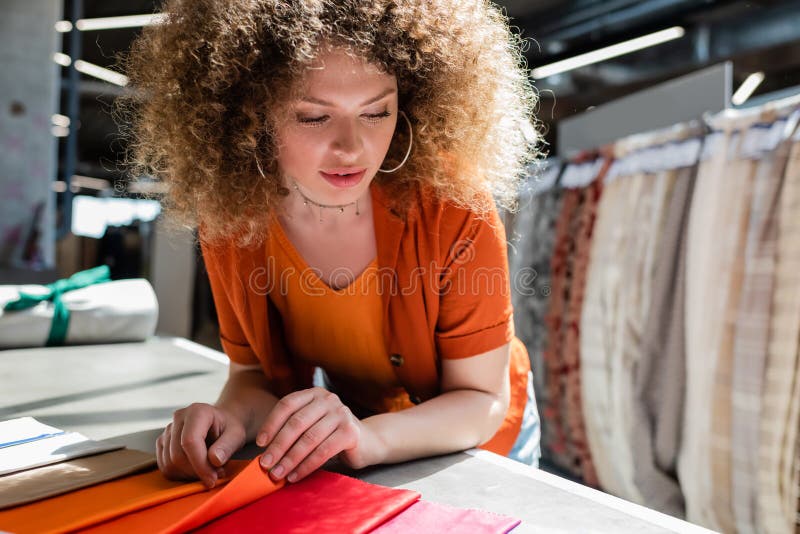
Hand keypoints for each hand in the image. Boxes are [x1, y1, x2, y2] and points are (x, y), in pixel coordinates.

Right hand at [155, 402, 246, 488]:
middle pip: (177, 455)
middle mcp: (179, 418)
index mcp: (197, 411)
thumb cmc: (228, 428)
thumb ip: (227, 446)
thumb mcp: (236, 435)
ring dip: (189, 475)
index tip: (212, 479)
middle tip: (215, 475)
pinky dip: (181, 475)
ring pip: (170, 464)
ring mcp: (168, 430)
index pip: (190, 441)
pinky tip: (196, 470)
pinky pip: (165, 467)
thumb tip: (214, 460)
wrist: (220, 424)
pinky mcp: (162, 443)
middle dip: (196, 472)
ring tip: (208, 470)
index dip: (200, 464)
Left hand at [255, 387, 384, 482]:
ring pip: (309, 439)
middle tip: (265, 464)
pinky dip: (306, 466)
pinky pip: (323, 451)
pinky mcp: (350, 432)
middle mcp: (328, 400)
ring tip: (278, 474)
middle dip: (278, 446)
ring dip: (290, 459)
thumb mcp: (312, 425)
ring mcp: (341, 414)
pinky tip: (296, 476)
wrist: (368, 442)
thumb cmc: (331, 435)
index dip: (271, 423)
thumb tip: (265, 451)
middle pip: (296, 422)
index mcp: (314, 394)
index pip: (287, 404)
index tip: (260, 443)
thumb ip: (293, 430)